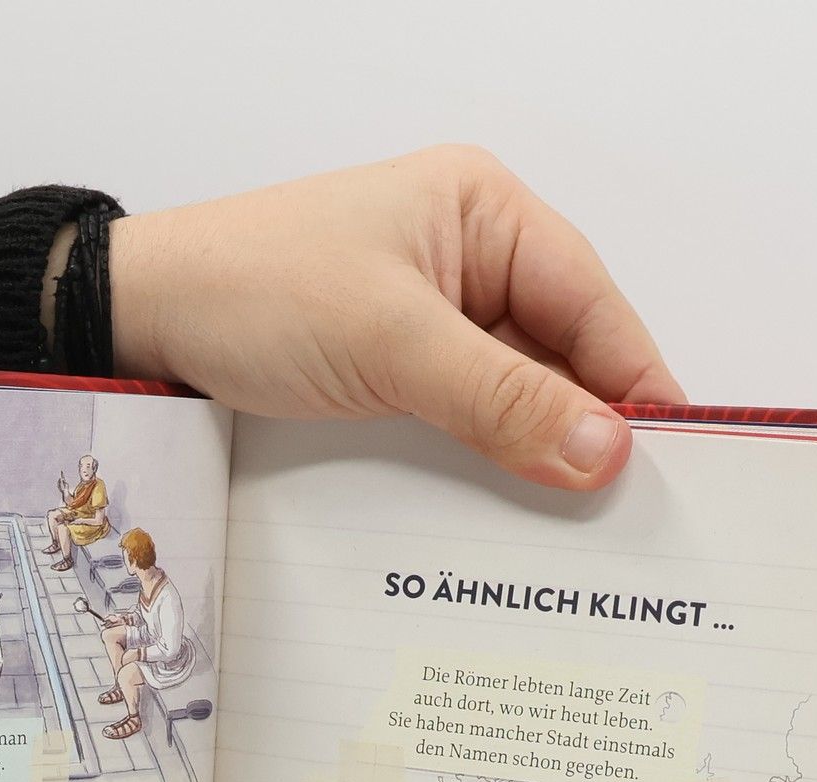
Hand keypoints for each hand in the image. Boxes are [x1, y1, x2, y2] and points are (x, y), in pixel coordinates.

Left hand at [111, 146, 682, 487]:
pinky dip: (492, 464)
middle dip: (591, 429)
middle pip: (564, 355)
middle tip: (635, 516)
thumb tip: (605, 451)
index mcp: (484, 214)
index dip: (634, 382)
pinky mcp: (397, 375)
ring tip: (583, 531)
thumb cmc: (253, 292)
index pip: (591, 304)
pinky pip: (468, 423)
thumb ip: (501, 399)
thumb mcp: (390, 343)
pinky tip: (512, 516)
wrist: (143, 322)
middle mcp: (470, 261)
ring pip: (517, 397)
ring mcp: (433, 323)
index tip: (673, 459)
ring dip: (540, 457)